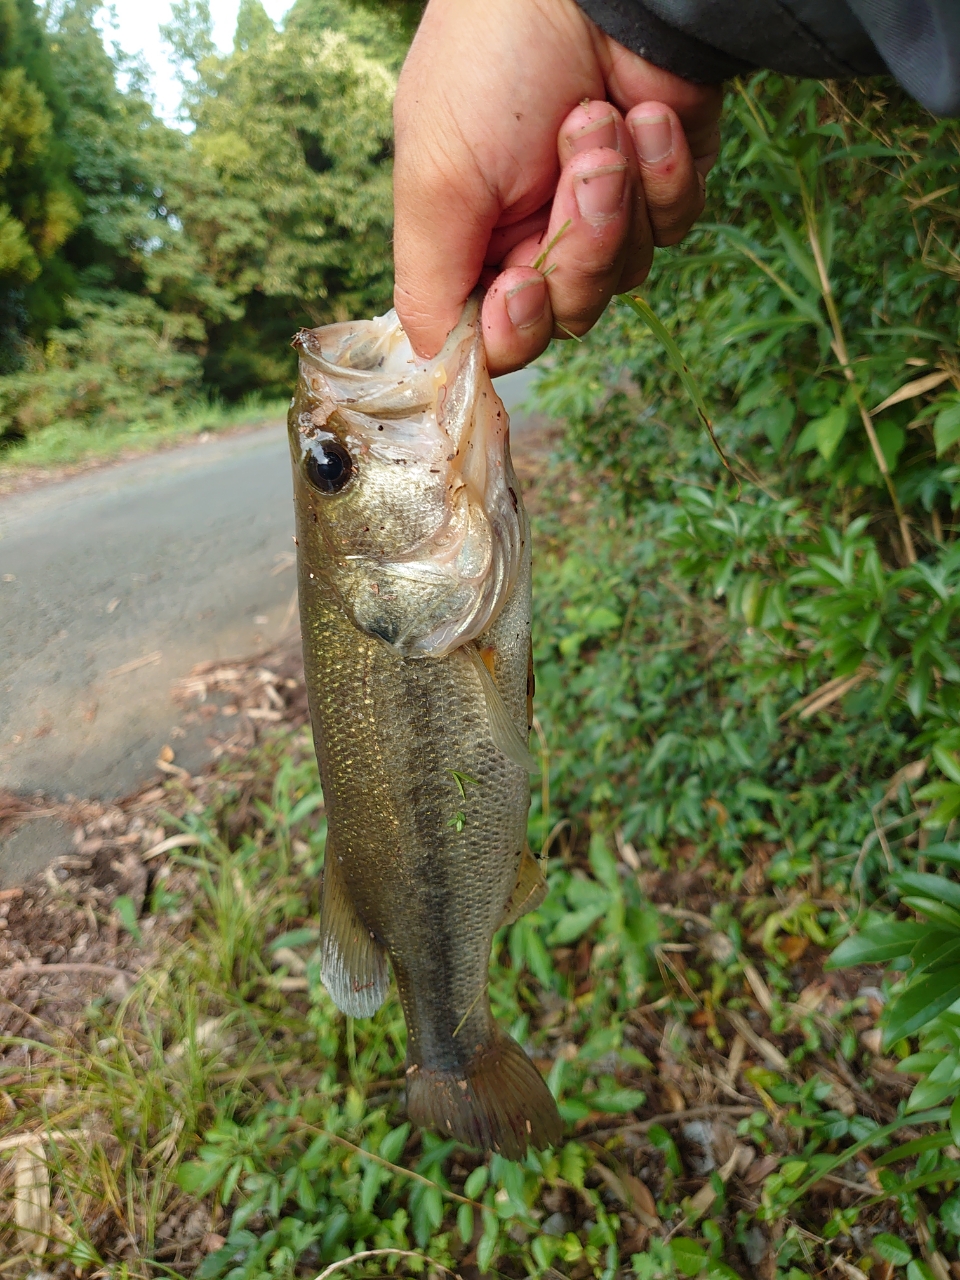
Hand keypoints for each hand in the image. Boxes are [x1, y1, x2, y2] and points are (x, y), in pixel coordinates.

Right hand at [393, 0, 721, 374]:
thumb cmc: (493, 65)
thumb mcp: (434, 184)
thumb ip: (427, 289)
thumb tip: (438, 369)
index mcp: (471, 244)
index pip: (495, 340)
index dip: (514, 327)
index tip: (519, 283)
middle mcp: (534, 237)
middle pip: (568, 314)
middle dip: (579, 243)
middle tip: (582, 162)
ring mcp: (603, 213)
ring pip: (625, 276)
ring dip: (619, 196)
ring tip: (601, 116)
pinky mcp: (663, 185)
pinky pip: (675, 228)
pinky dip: (664, 172)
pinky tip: (647, 114)